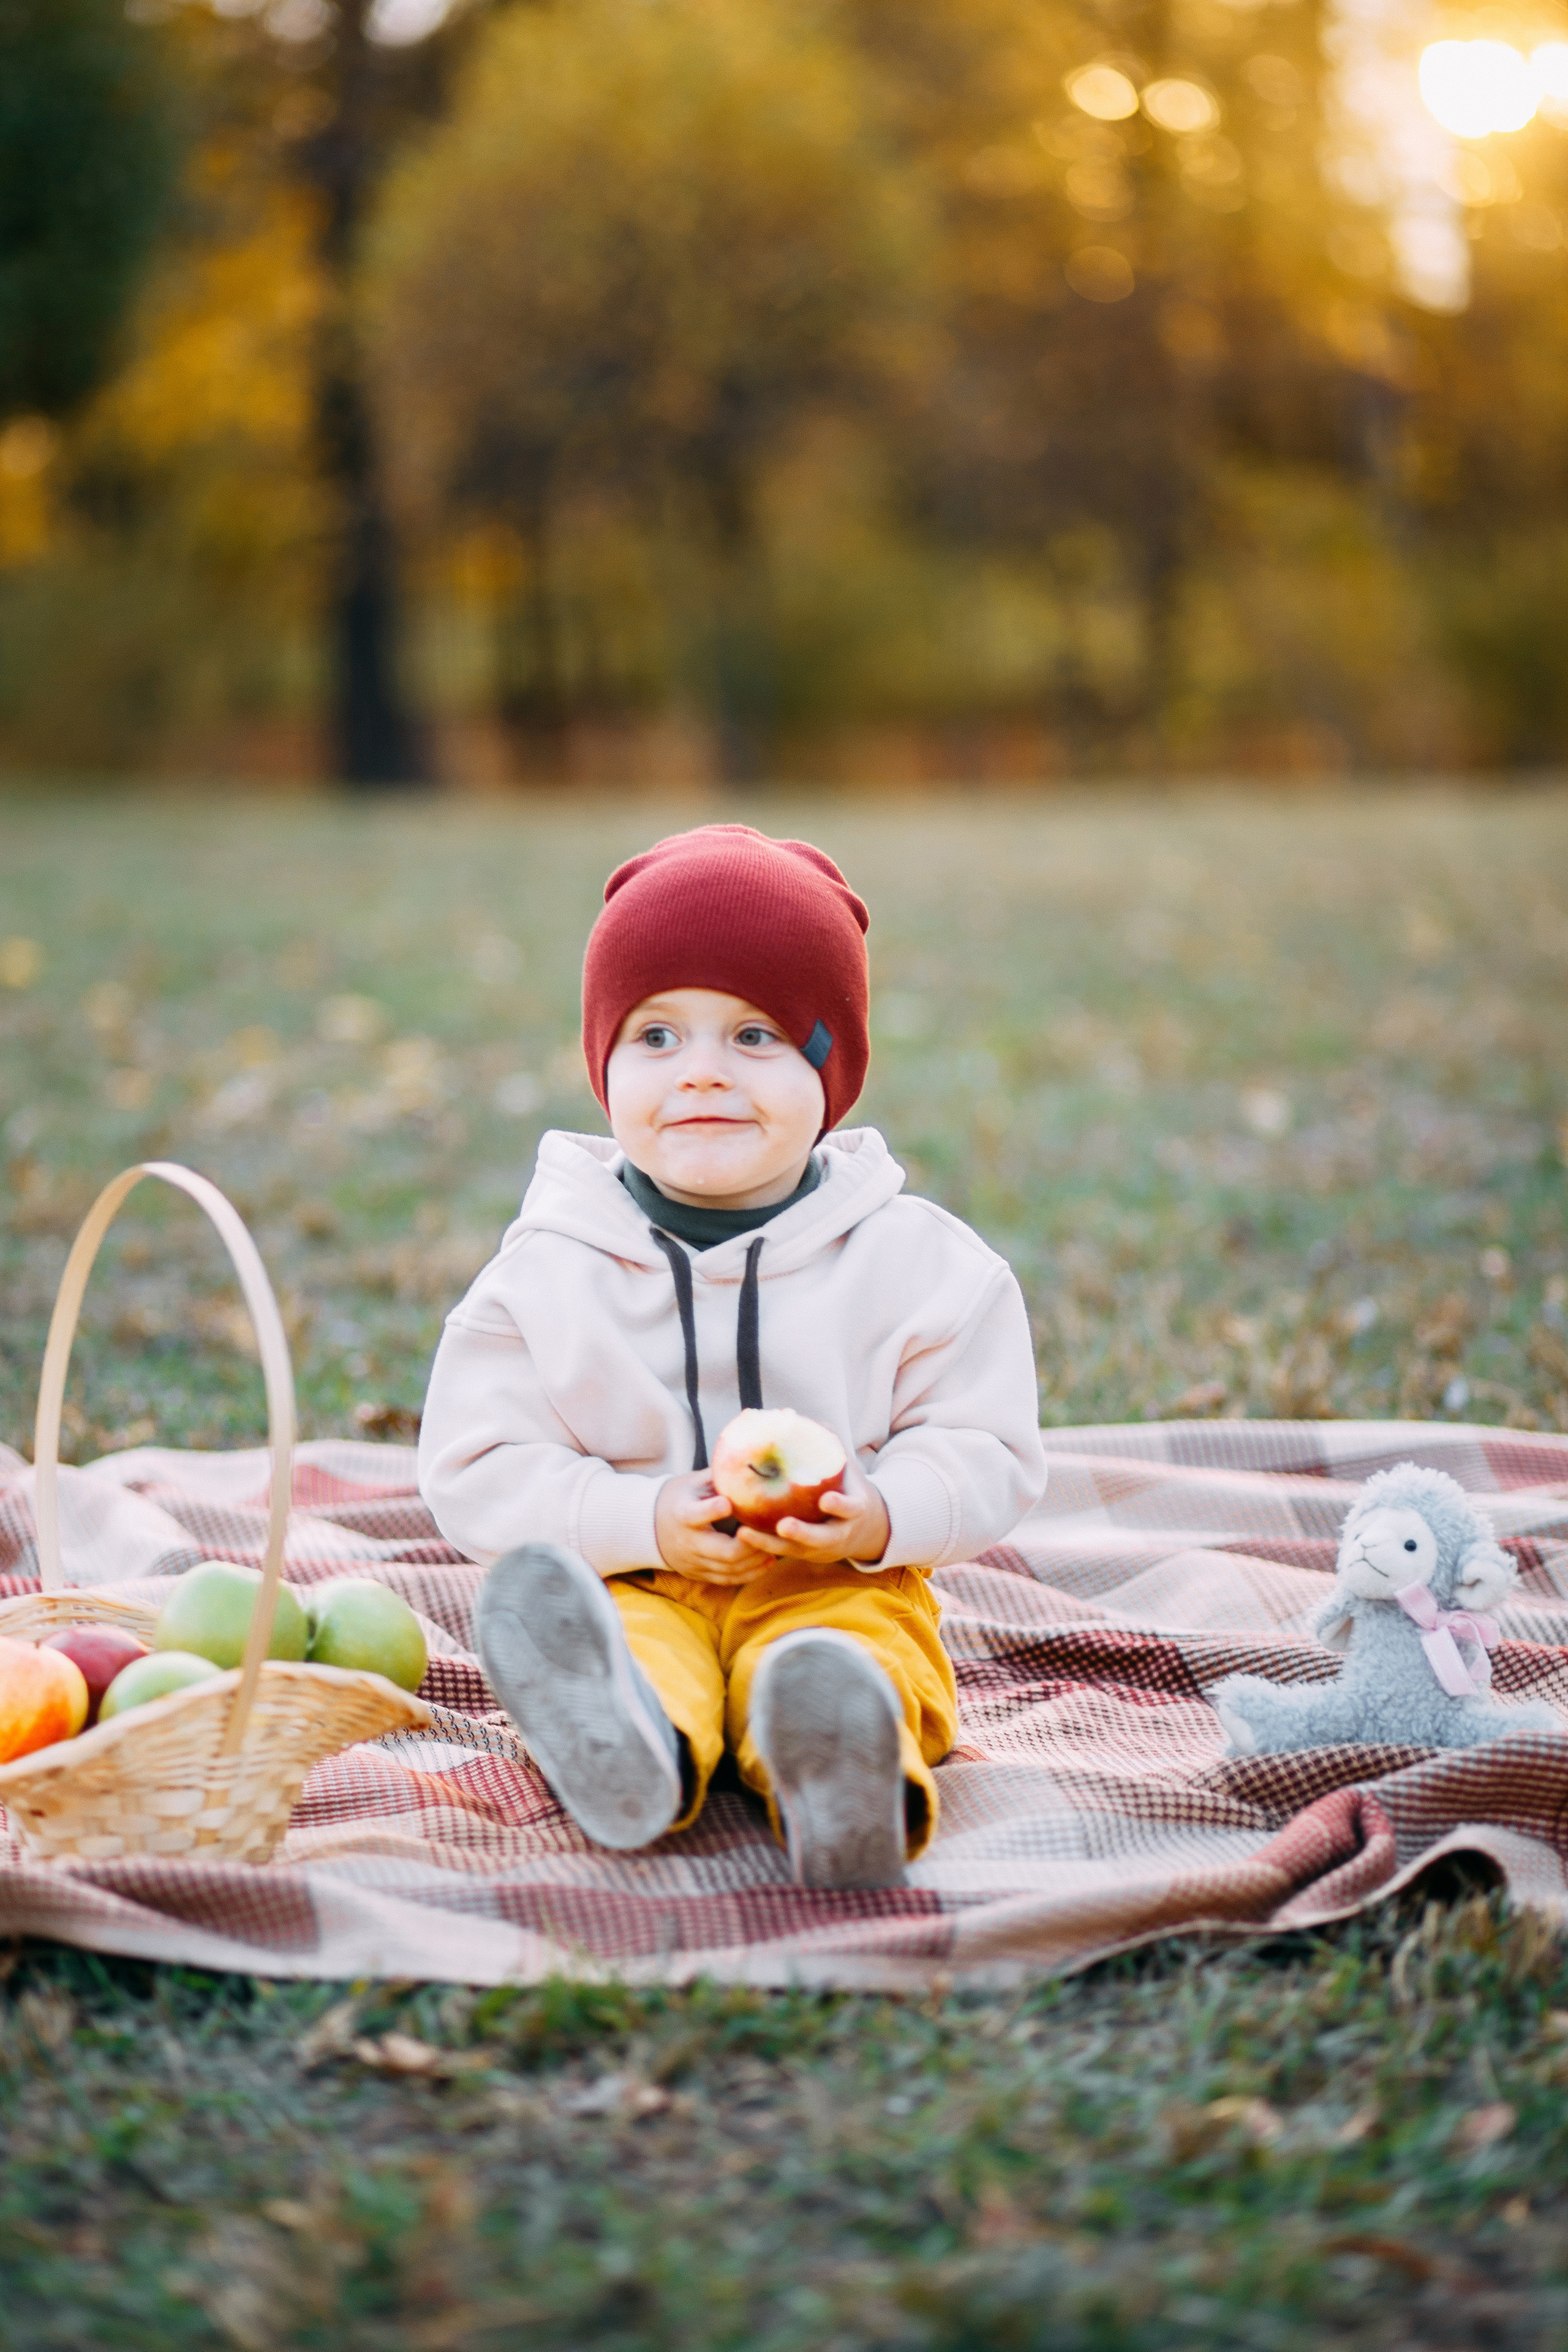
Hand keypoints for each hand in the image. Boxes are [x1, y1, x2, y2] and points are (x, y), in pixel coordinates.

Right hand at [654, 1469, 776, 1584]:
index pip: (694, 1515)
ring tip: (777, 1547)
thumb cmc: (679, 1498)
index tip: (728, 1503)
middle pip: (722, 1552)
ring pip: (729, 1569)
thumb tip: (749, 1458)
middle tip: (771, 1533)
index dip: (711, 1510)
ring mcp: (693, 1562)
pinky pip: (728, 1580)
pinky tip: (768, 1562)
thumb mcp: (692, 1482)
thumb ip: (718, 1476)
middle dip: (750, 1545)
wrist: (651, 1527)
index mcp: (682, 1514)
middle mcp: (687, 1542)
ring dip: (756, 1560)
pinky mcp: (699, 1574)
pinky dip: (750, 1574)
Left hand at [740, 1450, 891, 1569]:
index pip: (852, 1509)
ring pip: (794, 1550)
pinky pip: (780, 1552)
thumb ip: (824, 1442)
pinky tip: (739, 1534)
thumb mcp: (844, 1465)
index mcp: (854, 1510)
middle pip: (821, 1539)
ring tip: (744, 1533)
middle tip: (783, 1525)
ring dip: (769, 1544)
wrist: (860, 1529)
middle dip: (803, 1533)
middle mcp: (838, 1533)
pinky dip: (761, 1545)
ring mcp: (819, 1548)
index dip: (841, 1506)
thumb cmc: (846, 1486)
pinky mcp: (802, 1555)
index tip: (826, 1500)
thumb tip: (790, 1415)